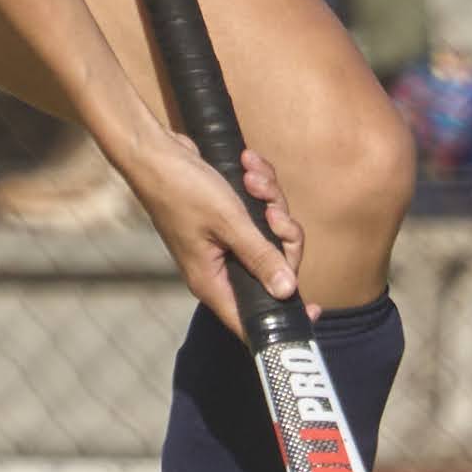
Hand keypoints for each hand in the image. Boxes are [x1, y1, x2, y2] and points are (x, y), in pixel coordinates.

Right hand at [128, 133, 301, 324]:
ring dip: (270, 201)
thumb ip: (261, 257)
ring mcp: (224, 244)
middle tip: (272, 211)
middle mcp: (219, 268)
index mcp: (213, 282)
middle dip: (282, 234)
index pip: (254, 318)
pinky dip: (260, 190)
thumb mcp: (229, 223)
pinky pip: (259, 213)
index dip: (285, 317)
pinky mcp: (227, 221)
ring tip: (253, 178)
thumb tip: (287, 291)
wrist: (154, 152)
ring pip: (271, 235)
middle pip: (275, 268)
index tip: (316, 310)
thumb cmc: (182, 189)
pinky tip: (249, 168)